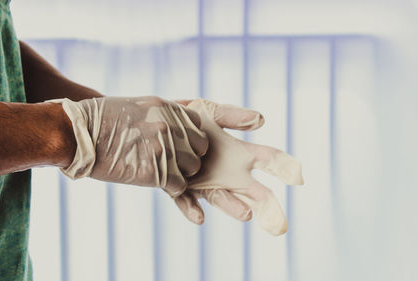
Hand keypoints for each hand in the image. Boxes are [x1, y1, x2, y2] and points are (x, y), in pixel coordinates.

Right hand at [48, 96, 208, 196]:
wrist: (78, 133)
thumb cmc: (100, 119)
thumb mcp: (135, 106)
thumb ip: (159, 115)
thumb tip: (170, 127)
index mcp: (167, 108)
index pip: (198, 125)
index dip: (189, 138)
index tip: (178, 144)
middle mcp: (171, 126)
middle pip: (201, 147)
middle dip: (189, 155)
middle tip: (172, 160)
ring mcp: (165, 149)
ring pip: (194, 168)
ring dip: (182, 172)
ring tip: (163, 171)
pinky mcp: (156, 172)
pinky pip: (181, 186)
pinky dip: (172, 188)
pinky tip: (156, 181)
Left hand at [174, 99, 302, 234]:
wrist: (152, 125)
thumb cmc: (186, 116)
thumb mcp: (208, 110)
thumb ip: (232, 115)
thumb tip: (261, 119)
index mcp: (238, 153)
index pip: (267, 160)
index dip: (284, 167)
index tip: (298, 176)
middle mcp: (225, 173)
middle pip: (251, 191)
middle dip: (266, 205)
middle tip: (279, 222)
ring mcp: (202, 182)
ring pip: (221, 198)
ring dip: (233, 206)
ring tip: (247, 213)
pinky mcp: (178, 187)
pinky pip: (185, 200)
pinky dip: (191, 209)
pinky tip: (199, 217)